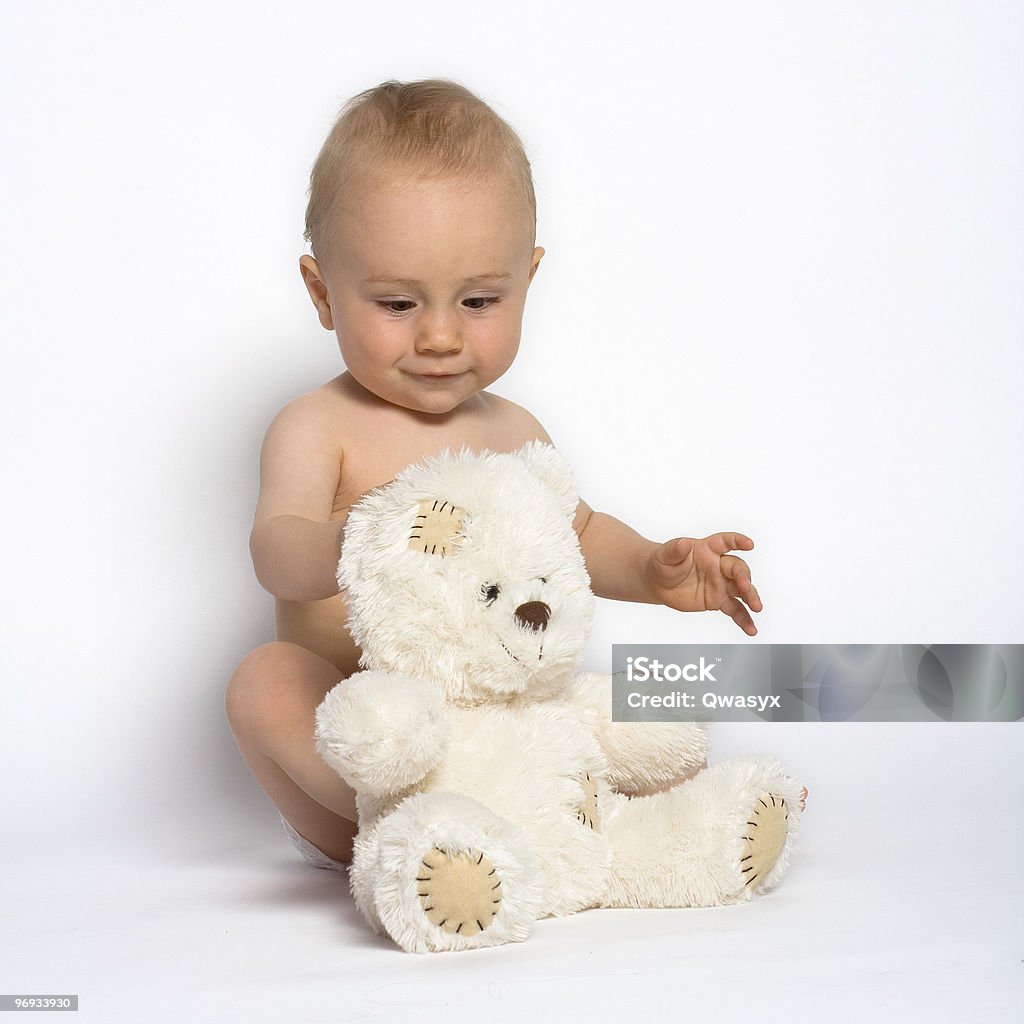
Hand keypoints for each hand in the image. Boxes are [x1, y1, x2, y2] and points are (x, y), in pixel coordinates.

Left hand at [645, 533, 762, 634]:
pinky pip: (735, 610)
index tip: (749, 544)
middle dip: (744, 577)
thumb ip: (675, 550)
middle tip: (746, 587)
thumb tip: (683, 544)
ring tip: (757, 607)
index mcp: (708, 550)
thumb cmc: (664, 563)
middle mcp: (719, 566)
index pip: (725, 542)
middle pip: (737, 569)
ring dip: (751, 598)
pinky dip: (744, 620)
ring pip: (741, 590)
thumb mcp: (665, 555)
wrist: (658, 583)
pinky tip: (751, 629)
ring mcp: (721, 584)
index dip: (737, 541)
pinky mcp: (718, 601)